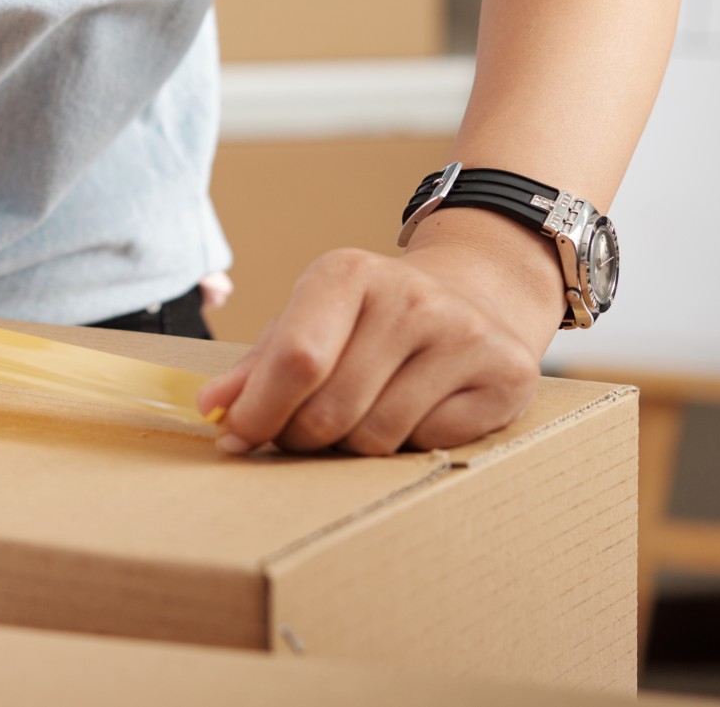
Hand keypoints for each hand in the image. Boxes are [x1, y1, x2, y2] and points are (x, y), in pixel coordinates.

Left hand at [197, 210, 565, 455]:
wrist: (476, 295)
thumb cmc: (372, 319)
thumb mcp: (310, 321)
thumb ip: (258, 366)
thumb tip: (212, 408)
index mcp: (348, 273)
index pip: (296, 359)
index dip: (259, 412)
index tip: (238, 439)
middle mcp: (410, 297)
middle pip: (331, 409)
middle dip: (301, 438)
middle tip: (300, 435)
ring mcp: (464, 334)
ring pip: (378, 437)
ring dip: (352, 446)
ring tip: (357, 419)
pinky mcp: (507, 373)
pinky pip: (431, 443)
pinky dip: (410, 444)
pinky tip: (415, 412)